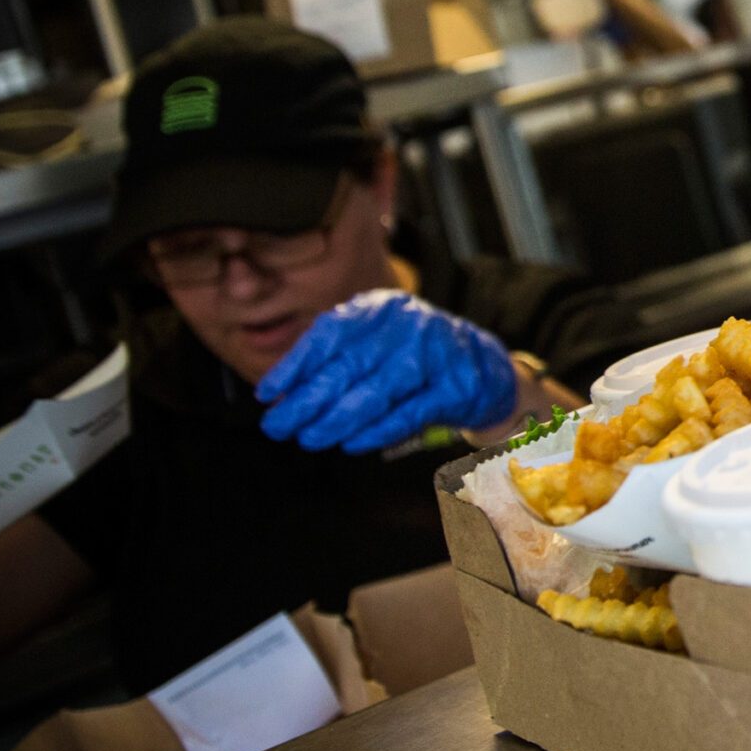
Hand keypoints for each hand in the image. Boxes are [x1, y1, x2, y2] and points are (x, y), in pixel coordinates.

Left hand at [255, 290, 519, 455]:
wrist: (483, 366)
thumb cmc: (414, 356)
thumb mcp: (376, 340)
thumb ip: (335, 358)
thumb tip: (281, 393)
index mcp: (382, 308)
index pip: (330, 332)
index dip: (295, 364)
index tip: (267, 394)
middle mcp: (409, 324)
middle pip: (348, 365)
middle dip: (307, 400)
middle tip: (279, 426)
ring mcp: (435, 354)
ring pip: (376, 392)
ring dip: (336, 420)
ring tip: (310, 439)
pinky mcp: (456, 387)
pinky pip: (407, 413)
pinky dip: (376, 431)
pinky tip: (351, 443)